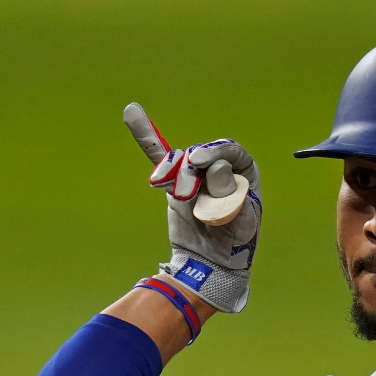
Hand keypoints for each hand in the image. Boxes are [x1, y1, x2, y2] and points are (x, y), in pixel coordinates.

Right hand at [123, 103, 261, 312]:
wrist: (210, 263)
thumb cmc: (234, 243)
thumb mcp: (240, 222)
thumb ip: (231, 197)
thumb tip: (218, 168)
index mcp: (244, 172)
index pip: (230, 153)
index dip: (214, 153)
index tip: (197, 161)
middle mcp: (220, 167)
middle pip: (202, 156)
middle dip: (190, 170)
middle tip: (184, 190)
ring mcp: (196, 174)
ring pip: (180, 161)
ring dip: (172, 173)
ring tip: (172, 191)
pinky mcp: (176, 183)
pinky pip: (162, 160)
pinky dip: (147, 139)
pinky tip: (132, 113)